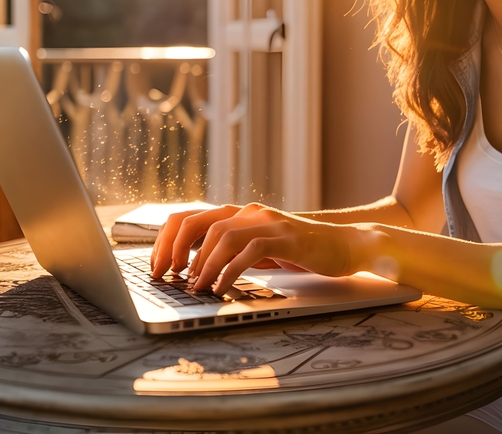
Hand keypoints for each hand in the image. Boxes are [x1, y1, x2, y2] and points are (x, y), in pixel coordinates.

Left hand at [150, 203, 357, 295]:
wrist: (343, 244)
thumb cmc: (300, 250)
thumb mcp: (260, 247)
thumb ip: (232, 250)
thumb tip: (193, 270)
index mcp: (240, 213)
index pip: (190, 217)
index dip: (167, 240)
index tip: (157, 266)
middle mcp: (250, 212)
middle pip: (199, 222)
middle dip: (176, 250)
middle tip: (167, 277)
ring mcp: (269, 222)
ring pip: (223, 236)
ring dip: (203, 264)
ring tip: (196, 288)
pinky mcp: (286, 236)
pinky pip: (250, 250)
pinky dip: (230, 270)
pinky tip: (222, 287)